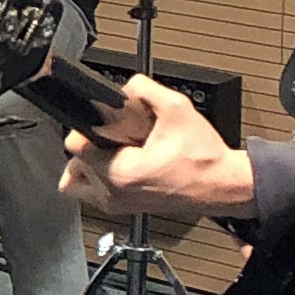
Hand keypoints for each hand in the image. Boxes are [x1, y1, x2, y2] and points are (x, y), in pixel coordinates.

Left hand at [59, 77, 252, 217]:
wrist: (222, 185)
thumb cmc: (204, 158)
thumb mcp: (177, 108)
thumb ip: (145, 89)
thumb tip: (124, 86)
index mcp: (120, 173)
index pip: (74, 145)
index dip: (88, 126)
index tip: (106, 123)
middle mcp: (112, 194)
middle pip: (73, 161)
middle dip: (89, 144)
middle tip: (114, 137)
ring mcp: (116, 205)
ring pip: (76, 181)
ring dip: (88, 163)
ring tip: (115, 150)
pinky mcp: (123, 209)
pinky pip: (93, 192)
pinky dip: (98, 177)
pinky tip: (121, 161)